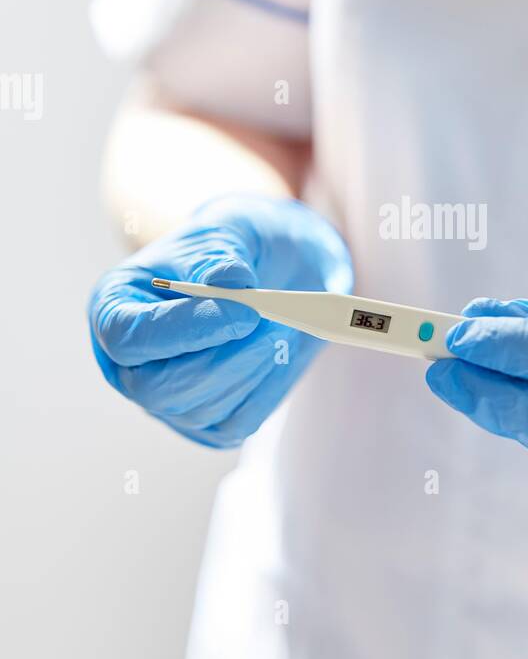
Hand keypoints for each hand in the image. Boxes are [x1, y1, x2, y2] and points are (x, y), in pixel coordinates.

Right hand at [89, 194, 352, 447]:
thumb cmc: (231, 249)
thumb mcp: (222, 233)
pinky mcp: (209, 424)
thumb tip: (231, 285)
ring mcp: (167, 401)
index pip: (127, 338)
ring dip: (252, 367)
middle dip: (221, 359)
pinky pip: (237, 421)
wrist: (268, 272)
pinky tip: (280, 349)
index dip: (182, 331)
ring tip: (281, 322)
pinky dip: (268, 386)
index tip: (242, 313)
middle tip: (267, 319)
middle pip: (159, 389)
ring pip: (204, 408)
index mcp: (115, 309)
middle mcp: (130, 365)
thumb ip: (218, 258)